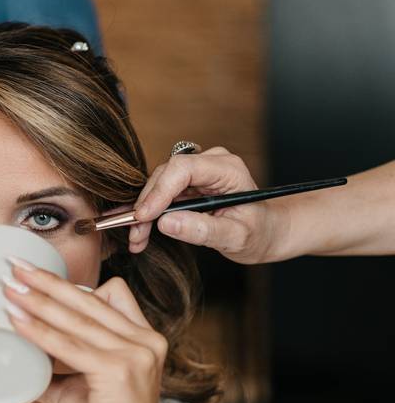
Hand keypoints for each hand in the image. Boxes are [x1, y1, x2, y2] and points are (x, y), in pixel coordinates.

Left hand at [3, 265, 166, 402]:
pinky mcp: (119, 371)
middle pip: (90, 297)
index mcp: (144, 339)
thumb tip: (16, 354)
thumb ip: (54, 366)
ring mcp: (135, 354)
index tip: (37, 271)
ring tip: (8, 289)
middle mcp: (146, 341)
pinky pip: (69, 344)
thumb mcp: (80, 387)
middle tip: (14, 267)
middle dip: (48, 280)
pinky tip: (17, 321)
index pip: (112, 293)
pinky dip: (39, 331)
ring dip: (38, 300)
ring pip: (77, 316)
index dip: (73, 281)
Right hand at [129, 147, 281, 263]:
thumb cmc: (259, 234)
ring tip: (137, 239)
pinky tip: (141, 232)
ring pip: (158, 185)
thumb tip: (165, 223)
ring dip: (144, 212)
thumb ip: (203, 230)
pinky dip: (149, 214)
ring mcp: (198, 172)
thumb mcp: (236, 238)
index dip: (159, 191)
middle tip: (135, 234)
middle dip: (146, 205)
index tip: (144, 217)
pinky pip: (161, 194)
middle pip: (165, 175)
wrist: (266, 233)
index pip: (184, 168)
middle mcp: (210, 163)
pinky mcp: (187, 184)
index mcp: (228, 169)